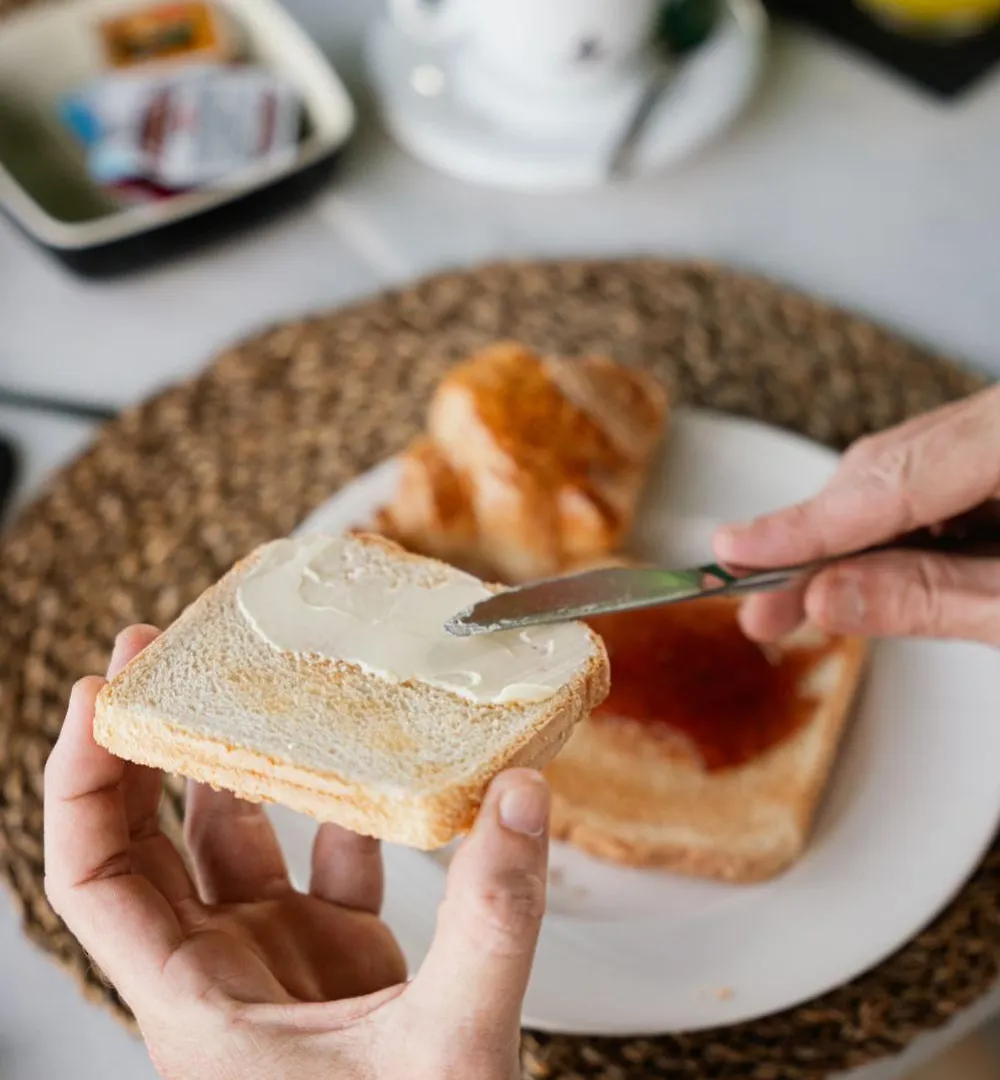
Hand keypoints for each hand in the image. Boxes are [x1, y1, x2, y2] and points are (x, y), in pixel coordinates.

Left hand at [45, 626, 550, 1079]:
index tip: (100, 692)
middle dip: (142, 742)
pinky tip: (373, 764)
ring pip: (233, 841)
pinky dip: (344, 808)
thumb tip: (520, 796)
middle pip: (145, 841)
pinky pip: (325, 860)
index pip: (94, 876)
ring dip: (239, 762)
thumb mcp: (446, 1048)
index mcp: (195, 1000)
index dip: (80, 780)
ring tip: (253, 680)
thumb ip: (491, 922)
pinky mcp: (340, 958)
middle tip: (157, 649)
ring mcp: (281, 962)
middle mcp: (221, 972)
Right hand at [713, 384, 999, 646]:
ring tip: (806, 602)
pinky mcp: (992, 458)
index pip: (894, 479)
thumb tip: (828, 597)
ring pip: (901, 474)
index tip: (735, 551)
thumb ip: (931, 597)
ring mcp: (993, 436)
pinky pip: (932, 483)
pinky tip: (869, 574)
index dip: (806, 523)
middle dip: (820, 542)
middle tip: (763, 605)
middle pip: (887, 469)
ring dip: (852, 542)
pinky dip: (894, 533)